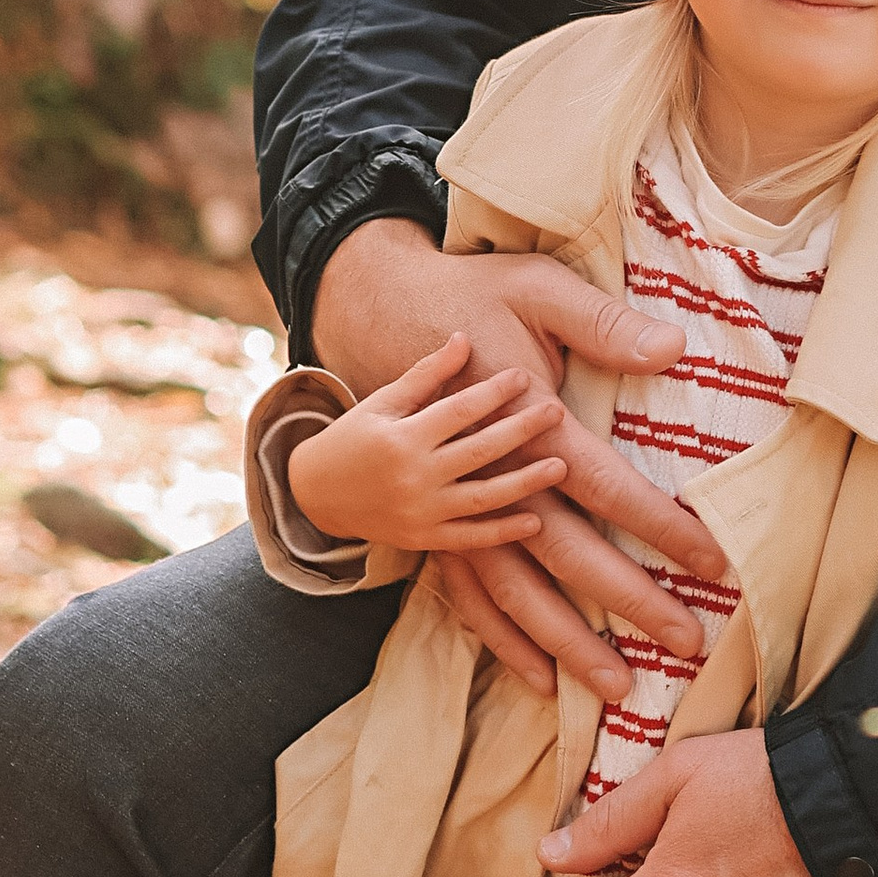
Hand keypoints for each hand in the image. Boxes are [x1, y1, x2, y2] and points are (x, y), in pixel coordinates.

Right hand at [283, 334, 569, 550]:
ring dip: (524, 483)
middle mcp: (413, 476)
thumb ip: (427, 374)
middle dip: (520, 430)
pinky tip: (534, 521)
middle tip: (555, 411)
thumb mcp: (383, 402)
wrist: (316, 494)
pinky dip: (501, 533)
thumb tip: (464, 337)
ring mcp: (420, 512)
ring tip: (560, 466)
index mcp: (402, 437)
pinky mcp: (424, 539)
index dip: (491, 392)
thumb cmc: (354, 438)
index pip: (457, 411)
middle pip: (478, 451)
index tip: (522, 376)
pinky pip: (469, 538)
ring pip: (482, 498)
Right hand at [313, 218, 728, 704]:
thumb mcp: (538, 288)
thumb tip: (672, 348)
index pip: (605, 486)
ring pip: (512, 591)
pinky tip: (535, 675)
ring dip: (564, 641)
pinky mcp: (438, 520)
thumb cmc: (470, 293)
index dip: (659, 526)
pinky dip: (500, 636)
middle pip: (565, 555)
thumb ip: (603, 324)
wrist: (378, 308)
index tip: (711, 563)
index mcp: (526, 419)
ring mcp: (457, 504)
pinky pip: (468, 593)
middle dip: (627, 602)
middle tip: (685, 643)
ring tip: (615, 688)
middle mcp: (489, 475)